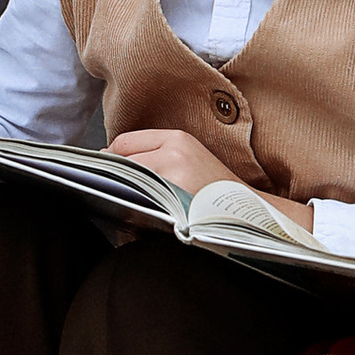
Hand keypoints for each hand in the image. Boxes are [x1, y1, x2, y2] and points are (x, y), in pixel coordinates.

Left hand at [105, 127, 242, 219]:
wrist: (246, 212)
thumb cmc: (215, 190)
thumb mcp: (188, 158)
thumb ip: (154, 154)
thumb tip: (110, 157)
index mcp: (177, 138)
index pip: (124, 142)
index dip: (112, 158)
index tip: (108, 171)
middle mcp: (173, 151)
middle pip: (122, 161)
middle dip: (117, 177)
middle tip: (118, 192)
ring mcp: (173, 175)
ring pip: (128, 182)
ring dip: (124, 193)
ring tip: (132, 204)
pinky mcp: (173, 198)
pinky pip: (139, 201)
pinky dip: (133, 208)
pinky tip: (140, 217)